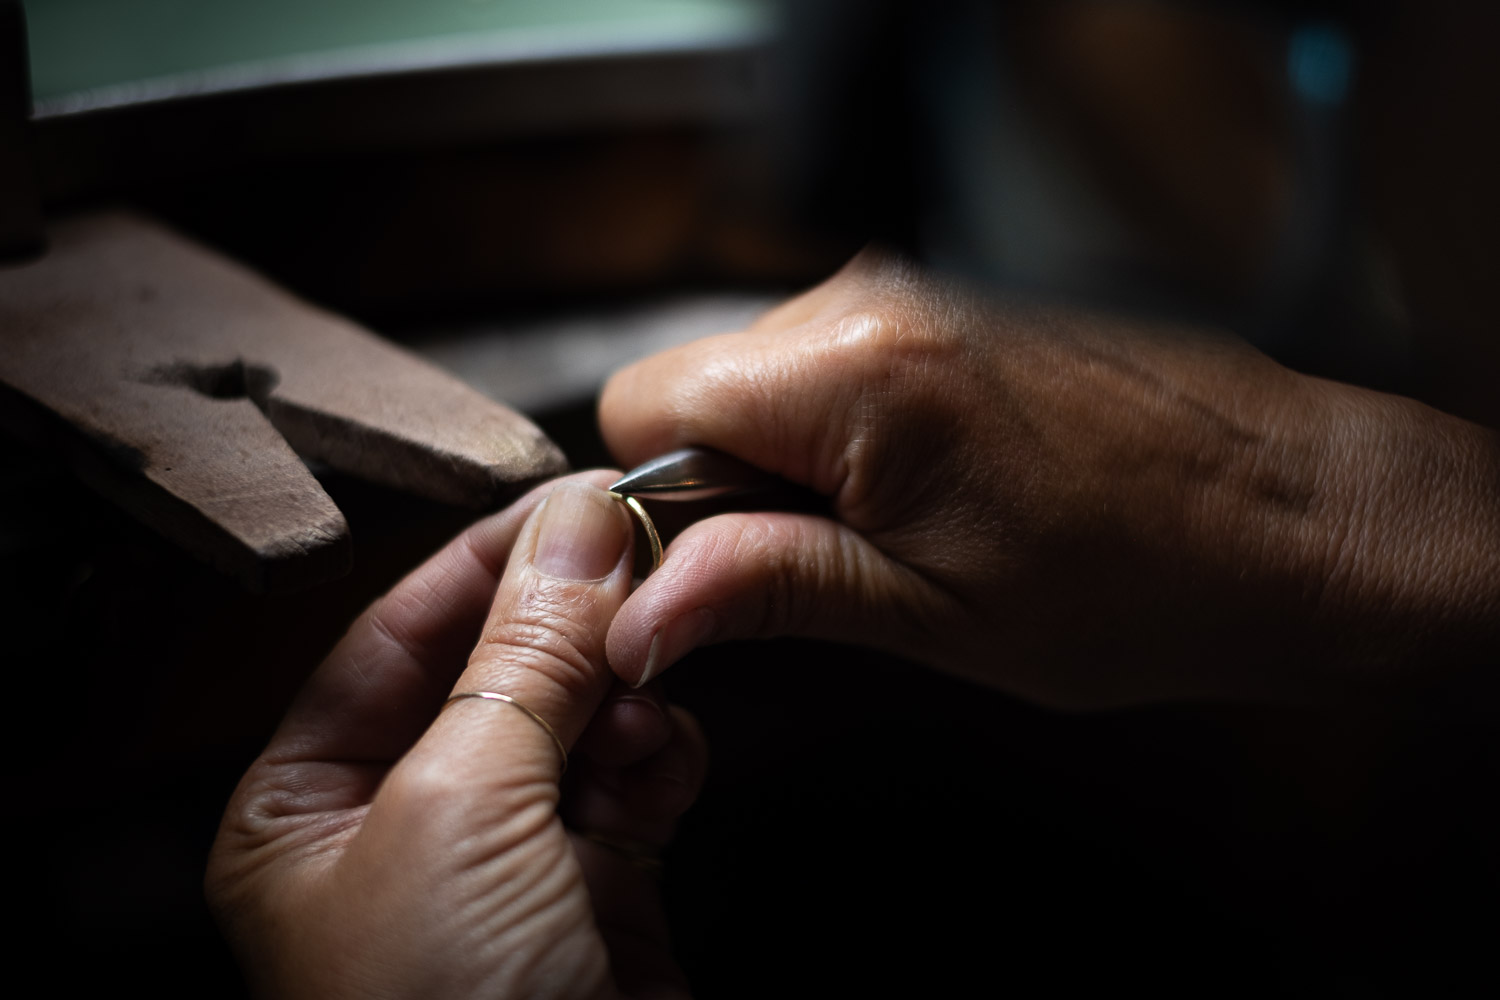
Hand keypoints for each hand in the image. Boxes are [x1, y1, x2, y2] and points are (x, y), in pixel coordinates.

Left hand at [207, 474, 705, 998]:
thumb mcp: (462, 813)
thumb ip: (522, 660)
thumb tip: (574, 529)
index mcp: (308, 808)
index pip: (393, 634)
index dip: (484, 559)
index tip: (571, 500)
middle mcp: (401, 830)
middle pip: (494, 670)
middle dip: (565, 623)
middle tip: (636, 559)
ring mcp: (506, 863)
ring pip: (577, 720)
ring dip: (620, 694)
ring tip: (647, 682)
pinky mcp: (597, 897)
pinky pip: (635, 783)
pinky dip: (660, 757)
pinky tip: (665, 758)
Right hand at [600, 250, 1499, 706]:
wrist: (1298, 516)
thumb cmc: (1144, 578)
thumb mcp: (932, 615)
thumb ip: (766, 589)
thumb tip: (641, 612)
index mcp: (855, 372)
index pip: (641, 406)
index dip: (658, 502)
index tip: (719, 564)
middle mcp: (880, 296)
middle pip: (702, 381)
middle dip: (730, 478)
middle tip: (836, 556)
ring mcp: (927, 281)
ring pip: (768, 370)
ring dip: (800, 454)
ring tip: (910, 521)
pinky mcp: (962, 291)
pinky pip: (842, 354)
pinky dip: (855, 424)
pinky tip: (941, 479)